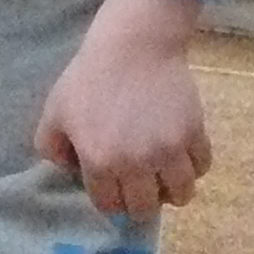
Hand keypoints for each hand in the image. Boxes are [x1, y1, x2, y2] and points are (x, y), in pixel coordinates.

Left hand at [35, 0, 211, 220]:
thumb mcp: (55, 112)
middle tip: (139, 185)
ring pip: (181, 195)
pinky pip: (202, 167)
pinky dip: (194, 166)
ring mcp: (169, 150)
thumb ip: (51, 148)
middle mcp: (136, 164)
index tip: (112, 187)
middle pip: (145, 209)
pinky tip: (181, 155)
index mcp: (100, 162)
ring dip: (172, 190)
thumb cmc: (89, 77)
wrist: (133, 44)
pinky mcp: (194, 133)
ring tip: (165, 176)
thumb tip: (70, 171)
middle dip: (140, 202)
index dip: (110, 200)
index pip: (109, 206)